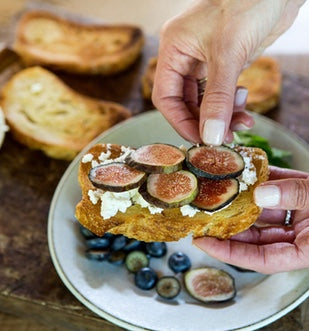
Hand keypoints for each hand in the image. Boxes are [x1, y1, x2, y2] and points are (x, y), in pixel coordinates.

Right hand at [152, 0, 303, 144]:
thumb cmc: (248, 2)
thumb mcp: (229, 54)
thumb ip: (218, 98)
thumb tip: (211, 135)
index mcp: (173, 49)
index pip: (165, 97)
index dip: (181, 121)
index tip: (200, 138)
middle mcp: (185, 57)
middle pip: (185, 102)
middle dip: (205, 121)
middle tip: (223, 137)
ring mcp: (204, 61)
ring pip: (205, 101)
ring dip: (222, 116)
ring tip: (242, 122)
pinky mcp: (224, 65)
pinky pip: (221, 94)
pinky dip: (231, 105)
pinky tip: (244, 105)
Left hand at [193, 166, 308, 273]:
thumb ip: (295, 196)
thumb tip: (259, 193)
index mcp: (305, 250)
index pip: (259, 259)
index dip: (229, 253)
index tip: (202, 242)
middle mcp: (298, 235)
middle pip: (255, 235)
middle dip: (228, 225)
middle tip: (203, 215)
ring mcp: (298, 215)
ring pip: (262, 211)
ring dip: (241, 200)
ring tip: (218, 190)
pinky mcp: (300, 194)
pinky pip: (275, 188)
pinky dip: (261, 179)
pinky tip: (243, 171)